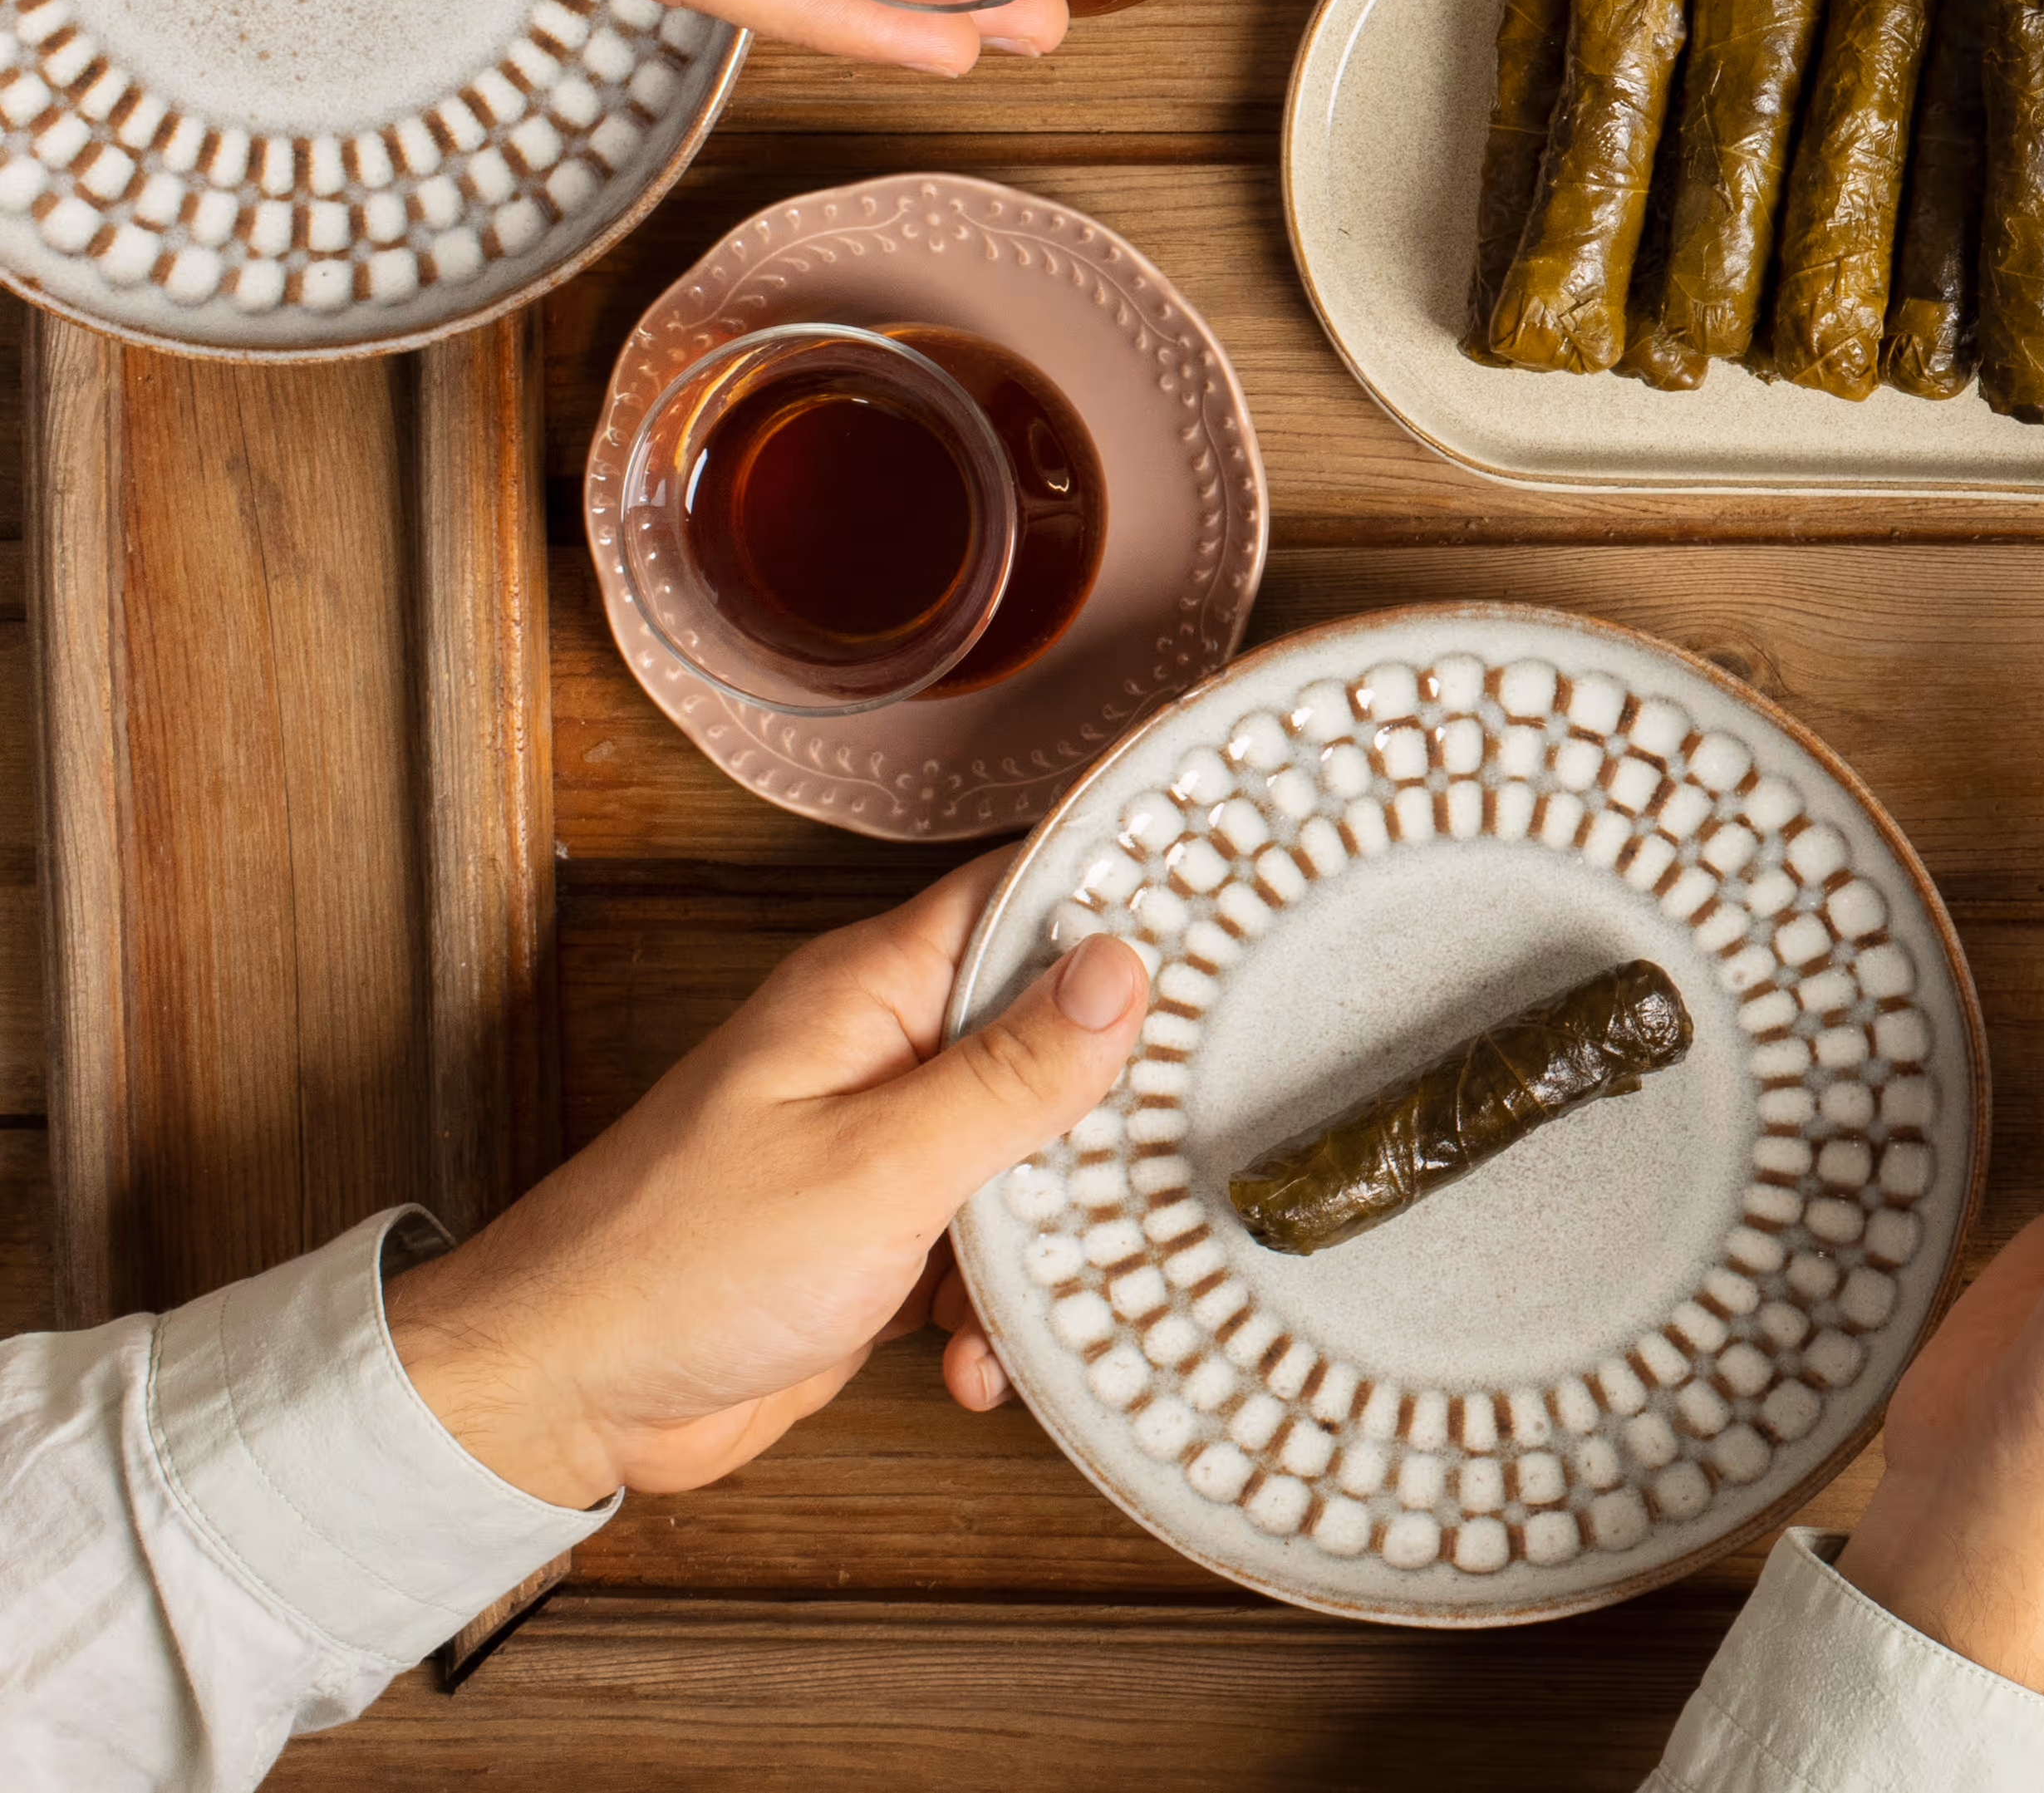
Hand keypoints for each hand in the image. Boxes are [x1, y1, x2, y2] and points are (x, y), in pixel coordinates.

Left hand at [385, 855, 1148, 1504]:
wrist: (561, 1401)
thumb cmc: (677, 1265)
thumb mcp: (878, 1165)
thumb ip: (1009, 1072)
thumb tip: (1120, 967)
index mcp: (873, 993)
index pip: (1023, 892)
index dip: (1125, 891)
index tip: (1234, 908)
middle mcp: (881, 1052)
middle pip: (1050, 1034)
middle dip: (1112, 1102)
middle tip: (1178, 1143)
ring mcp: (878, 1145)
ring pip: (1027, 1152)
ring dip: (1052, 1233)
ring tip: (1058, 1289)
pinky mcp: (876, 1237)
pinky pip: (980, 1247)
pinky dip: (994, 1308)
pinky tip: (979, 1361)